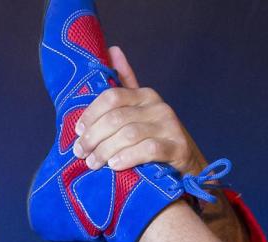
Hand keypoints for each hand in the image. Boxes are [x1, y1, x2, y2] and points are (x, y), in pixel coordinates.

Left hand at [71, 47, 207, 175]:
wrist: (189, 162)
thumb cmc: (157, 137)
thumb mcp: (140, 110)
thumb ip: (126, 83)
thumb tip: (112, 49)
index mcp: (145, 95)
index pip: (111, 97)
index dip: (91, 113)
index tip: (78, 131)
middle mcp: (158, 107)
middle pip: (116, 118)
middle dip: (93, 137)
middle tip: (80, 153)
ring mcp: (169, 126)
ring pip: (129, 134)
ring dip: (106, 150)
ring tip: (93, 163)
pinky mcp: (177, 147)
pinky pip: (148, 150)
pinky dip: (128, 157)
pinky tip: (115, 166)